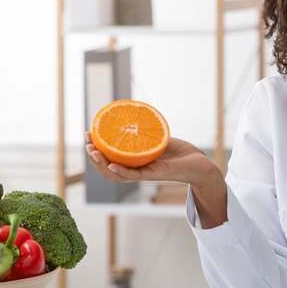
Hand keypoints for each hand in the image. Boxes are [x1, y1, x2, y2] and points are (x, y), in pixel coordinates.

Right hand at [84, 132, 216, 185]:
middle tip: (87, 144)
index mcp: (134, 162)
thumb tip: (132, 112)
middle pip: (108, 168)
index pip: (109, 158)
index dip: (96, 149)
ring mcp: (144, 174)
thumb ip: (145, 130)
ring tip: (93, 152)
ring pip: (117, 174)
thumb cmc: (178, 152)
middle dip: (94, 158)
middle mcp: (136, 170)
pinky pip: (134, 175)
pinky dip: (121, 171)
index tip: (88, 135)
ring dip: (102, 165)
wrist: (198, 163)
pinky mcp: (155, 175)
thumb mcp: (157, 137)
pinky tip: (112, 165)